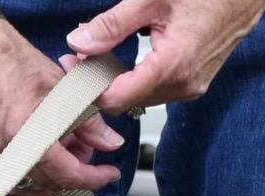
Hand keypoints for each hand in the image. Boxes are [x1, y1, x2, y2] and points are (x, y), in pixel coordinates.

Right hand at [0, 16, 124, 195]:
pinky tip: (41, 152)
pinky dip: (31, 172)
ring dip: (52, 176)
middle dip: (72, 172)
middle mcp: (5, 150)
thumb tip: (109, 143)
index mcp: (26, 131)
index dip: (92, 177)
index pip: (65, 173)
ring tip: (64, 150)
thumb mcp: (60, 86)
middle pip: (48, 184)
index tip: (107, 174)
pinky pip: (11, 178)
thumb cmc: (12, 60)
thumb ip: (88, 120)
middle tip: (86, 148)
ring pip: (29, 187)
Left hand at [66, 0, 264, 113]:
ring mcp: (190, 88)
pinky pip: (154, 91)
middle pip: (124, 102)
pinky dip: (134, 79)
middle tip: (77, 59)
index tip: (71, 70)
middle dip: (97, 84)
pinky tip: (121, 61)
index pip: (115, 98)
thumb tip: (78, 42)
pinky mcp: (193, 84)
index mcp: (172, 66)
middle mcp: (182, 86)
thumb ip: (113, 25)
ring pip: (138, 98)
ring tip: (96, 57)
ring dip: (114, 82)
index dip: (88, 88)